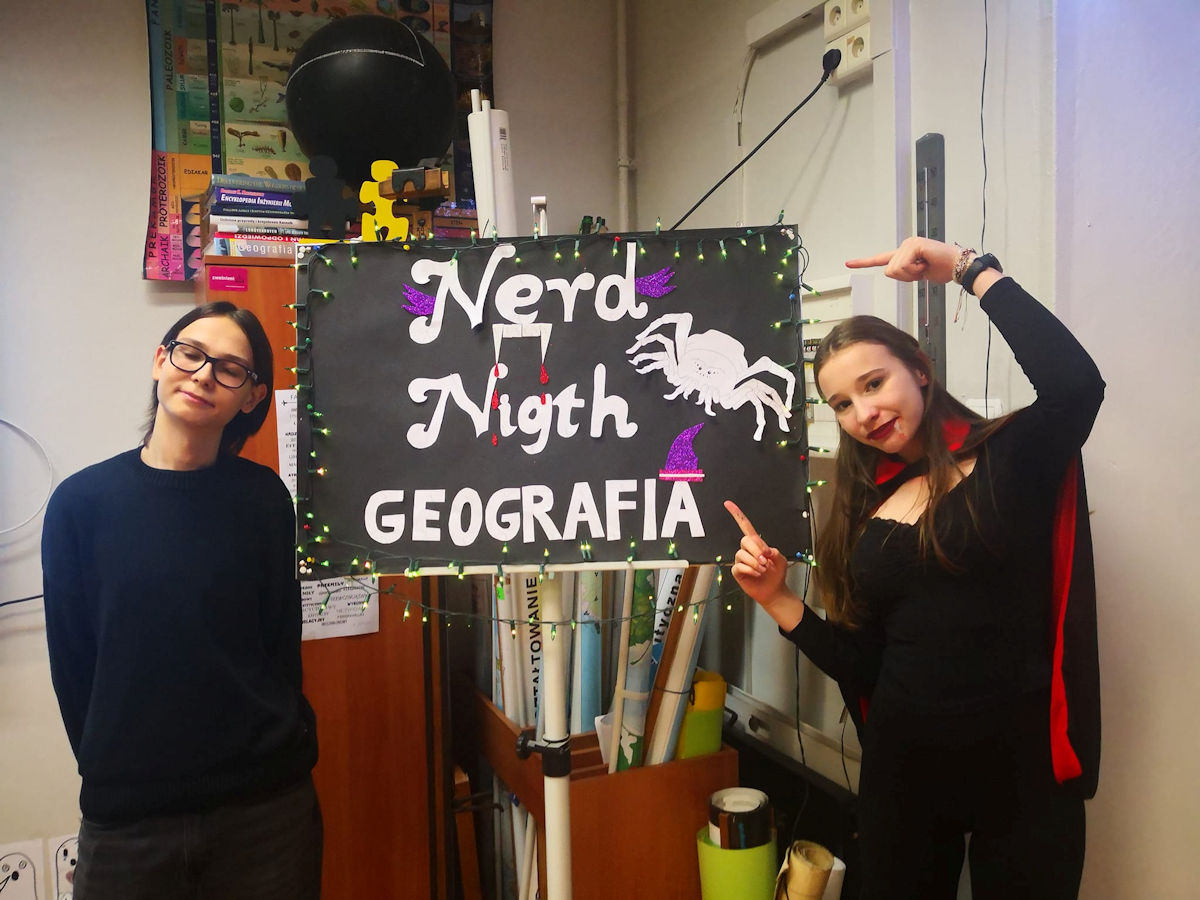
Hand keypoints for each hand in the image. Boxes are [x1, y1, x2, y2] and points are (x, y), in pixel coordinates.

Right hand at [724, 500, 803, 628]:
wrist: (774, 590)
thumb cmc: (777, 573)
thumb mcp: (780, 558)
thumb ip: (772, 550)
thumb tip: (763, 550)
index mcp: (756, 543)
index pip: (745, 526)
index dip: (737, 514)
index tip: (728, 504)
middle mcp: (746, 550)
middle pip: (745, 540)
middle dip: (756, 549)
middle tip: (766, 559)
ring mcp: (741, 560)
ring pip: (742, 554)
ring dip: (755, 562)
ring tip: (763, 569)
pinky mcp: (737, 571)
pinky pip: (739, 566)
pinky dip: (750, 570)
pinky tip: (757, 574)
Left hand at [846, 236, 960, 284]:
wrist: (958, 267)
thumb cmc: (941, 270)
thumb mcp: (917, 274)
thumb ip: (904, 272)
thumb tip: (892, 271)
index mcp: (903, 253)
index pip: (880, 259)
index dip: (864, 262)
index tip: (847, 263)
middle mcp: (904, 245)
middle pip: (889, 271)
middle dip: (906, 277)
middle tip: (922, 271)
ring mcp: (909, 244)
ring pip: (895, 270)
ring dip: (912, 274)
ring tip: (926, 267)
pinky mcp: (914, 245)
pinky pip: (903, 266)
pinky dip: (915, 270)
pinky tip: (926, 264)